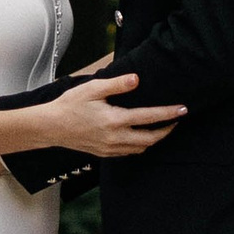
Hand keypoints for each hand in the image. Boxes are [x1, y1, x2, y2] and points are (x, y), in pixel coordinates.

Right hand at [47, 70, 185, 158]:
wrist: (50, 127)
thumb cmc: (70, 105)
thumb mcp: (92, 89)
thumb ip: (117, 84)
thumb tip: (137, 79)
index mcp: (114, 120)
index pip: (149, 118)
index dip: (168, 114)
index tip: (183, 109)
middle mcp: (115, 138)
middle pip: (151, 138)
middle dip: (167, 130)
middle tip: (177, 120)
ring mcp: (110, 148)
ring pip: (141, 148)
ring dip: (154, 139)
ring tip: (162, 127)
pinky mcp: (104, 154)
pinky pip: (129, 152)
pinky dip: (140, 145)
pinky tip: (141, 135)